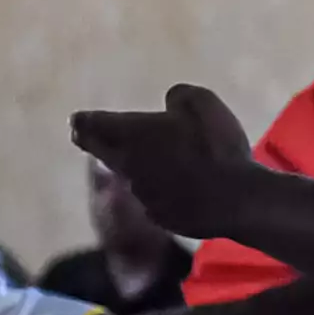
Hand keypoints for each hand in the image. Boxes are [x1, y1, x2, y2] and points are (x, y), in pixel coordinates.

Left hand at [69, 87, 254, 240]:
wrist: (237, 199)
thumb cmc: (216, 144)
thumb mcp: (200, 101)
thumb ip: (178, 97)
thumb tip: (171, 104)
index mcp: (129, 134)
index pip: (91, 125)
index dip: (83, 121)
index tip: (76, 120)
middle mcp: (127, 166)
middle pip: (101, 152)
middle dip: (92, 141)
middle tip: (81, 135)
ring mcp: (143, 196)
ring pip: (129, 177)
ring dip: (132, 166)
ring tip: (144, 158)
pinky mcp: (162, 217)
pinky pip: (154, 198)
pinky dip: (159, 189)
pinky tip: (177, 186)